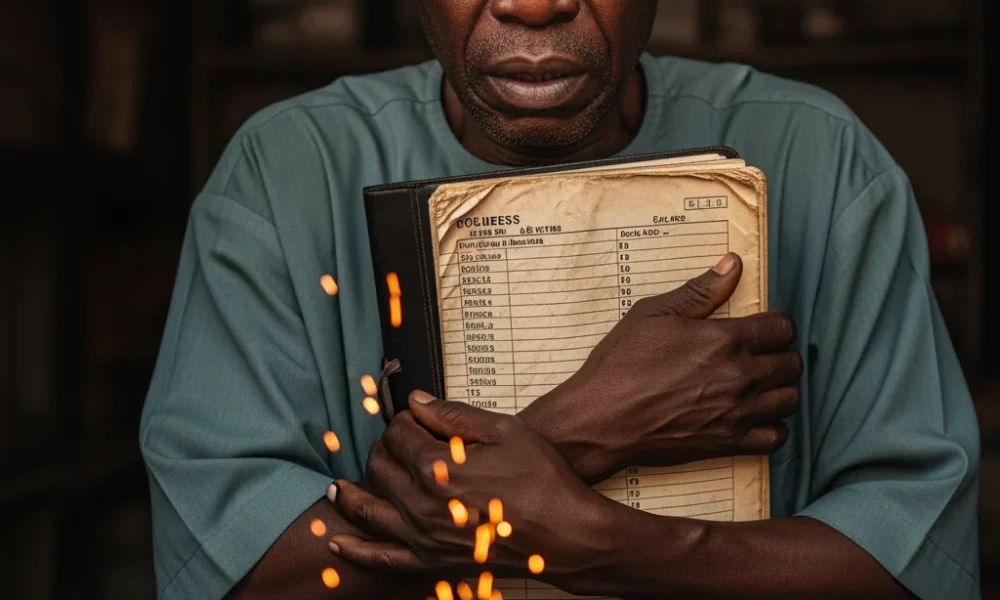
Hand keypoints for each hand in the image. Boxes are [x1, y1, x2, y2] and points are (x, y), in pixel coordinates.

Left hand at [329, 394, 618, 591]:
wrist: (567, 535)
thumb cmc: (542, 481)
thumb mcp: (504, 430)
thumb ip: (453, 414)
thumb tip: (417, 402)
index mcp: (438, 466)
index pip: (399, 435)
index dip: (403, 421)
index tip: (411, 419)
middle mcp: (422, 503)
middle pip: (380, 467)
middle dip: (382, 449)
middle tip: (393, 443)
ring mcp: (423, 536)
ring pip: (368, 510)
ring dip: (349, 494)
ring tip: (336, 485)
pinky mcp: (431, 561)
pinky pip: (381, 559)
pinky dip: (355, 550)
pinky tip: (336, 543)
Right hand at [520, 253, 801, 481]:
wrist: (601, 420)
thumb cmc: (620, 365)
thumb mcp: (651, 314)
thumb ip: (698, 291)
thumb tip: (732, 265)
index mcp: (723, 340)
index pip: (782, 328)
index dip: (775, 325)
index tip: (763, 328)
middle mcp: (738, 377)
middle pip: (791, 363)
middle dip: (780, 354)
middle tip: (760, 354)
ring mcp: (737, 413)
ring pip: (790, 399)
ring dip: (780, 388)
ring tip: (760, 383)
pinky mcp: (729, 443)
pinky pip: (776, 437)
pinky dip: (773, 426)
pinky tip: (755, 415)